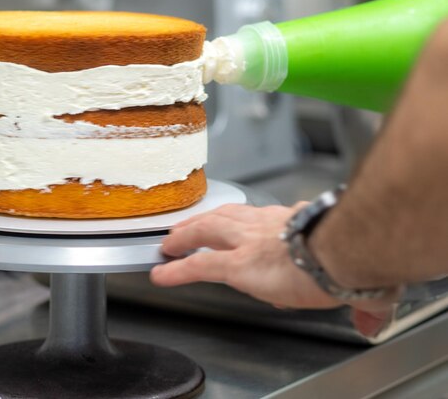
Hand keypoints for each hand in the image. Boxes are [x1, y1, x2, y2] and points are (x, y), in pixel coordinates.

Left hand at [150, 203, 399, 312]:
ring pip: (206, 231)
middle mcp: (266, 226)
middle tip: (188, 228)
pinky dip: (176, 270)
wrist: (345, 250)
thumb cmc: (354, 255)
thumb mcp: (359, 273)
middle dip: (204, 221)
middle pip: (225, 216)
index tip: (241, 229)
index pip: (263, 221)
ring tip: (170, 243)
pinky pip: (197, 265)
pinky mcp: (236, 264)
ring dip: (186, 235)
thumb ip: (363, 299)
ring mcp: (247, 243)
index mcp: (293, 224)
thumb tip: (373, 319)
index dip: (246, 224)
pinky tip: (161, 274)